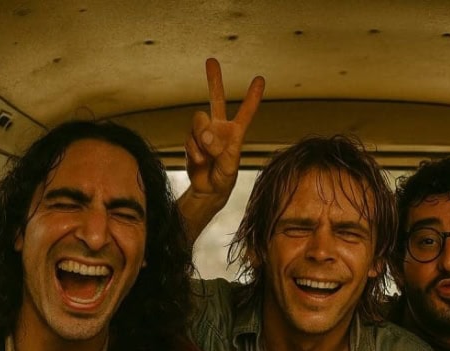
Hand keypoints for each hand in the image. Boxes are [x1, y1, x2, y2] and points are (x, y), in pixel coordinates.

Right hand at [184, 58, 264, 201]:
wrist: (208, 190)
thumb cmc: (224, 178)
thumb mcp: (229, 165)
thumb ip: (220, 148)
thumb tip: (206, 135)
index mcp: (235, 133)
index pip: (245, 112)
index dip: (252, 96)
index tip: (260, 79)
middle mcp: (219, 128)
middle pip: (216, 99)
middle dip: (214, 80)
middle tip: (211, 60)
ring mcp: (203, 133)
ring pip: (199, 121)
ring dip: (202, 137)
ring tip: (207, 154)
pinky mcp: (191, 141)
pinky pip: (189, 140)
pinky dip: (194, 151)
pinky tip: (200, 161)